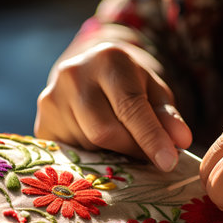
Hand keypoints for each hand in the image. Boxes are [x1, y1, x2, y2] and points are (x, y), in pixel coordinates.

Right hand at [35, 41, 191, 171]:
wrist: (91, 75)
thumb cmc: (129, 85)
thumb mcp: (153, 92)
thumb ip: (167, 115)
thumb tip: (180, 141)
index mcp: (108, 60)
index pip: (131, 106)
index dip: (151, 137)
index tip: (168, 162)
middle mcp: (73, 75)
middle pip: (106, 131)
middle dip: (132, 149)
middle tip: (148, 154)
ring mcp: (51, 99)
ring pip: (89, 146)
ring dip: (113, 153)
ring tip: (120, 140)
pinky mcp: (42, 124)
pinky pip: (73, 154)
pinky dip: (94, 156)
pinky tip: (100, 145)